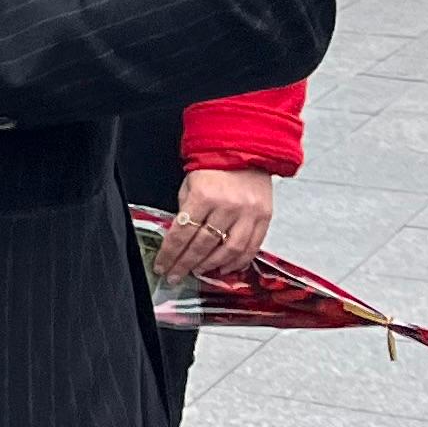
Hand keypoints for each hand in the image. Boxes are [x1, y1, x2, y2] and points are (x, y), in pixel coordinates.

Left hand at [158, 167, 277, 281]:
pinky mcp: (264, 218)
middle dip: (186, 264)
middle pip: (203, 245)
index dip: (170, 254)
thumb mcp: (189, 186)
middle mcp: (228, 206)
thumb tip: (178, 240)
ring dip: (212, 265)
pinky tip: (226, 267)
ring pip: (229, 250)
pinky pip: (252, 247)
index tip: (162, 266)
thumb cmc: (214, 168)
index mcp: (204, 196)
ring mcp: (248, 213)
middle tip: (176, 275)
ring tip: (199, 271)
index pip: (182, 233)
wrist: (245, 152)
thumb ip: (185, 212)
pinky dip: (238, 262)